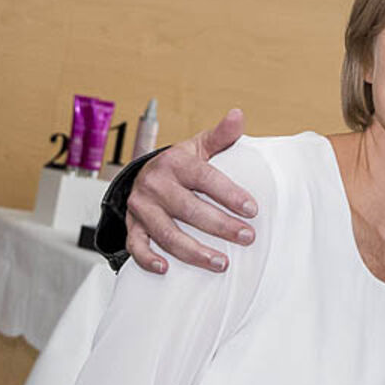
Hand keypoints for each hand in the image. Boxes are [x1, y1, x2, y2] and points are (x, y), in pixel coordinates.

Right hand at [125, 109, 256, 273]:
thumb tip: (238, 115)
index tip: (252, 210)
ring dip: (194, 251)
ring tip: (221, 263)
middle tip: (247, 238)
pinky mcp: (132, 225)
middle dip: (220, 226)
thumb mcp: (198, 147)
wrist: (143, 175)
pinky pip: (137, 245)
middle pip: (189, 209)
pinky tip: (166, 269)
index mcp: (174, 163)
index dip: (229, 194)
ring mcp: (141, 207)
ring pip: (167, 233)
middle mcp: (155, 184)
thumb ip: (220, 136)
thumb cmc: (179, 165)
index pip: (204, 178)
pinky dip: (148, 259)